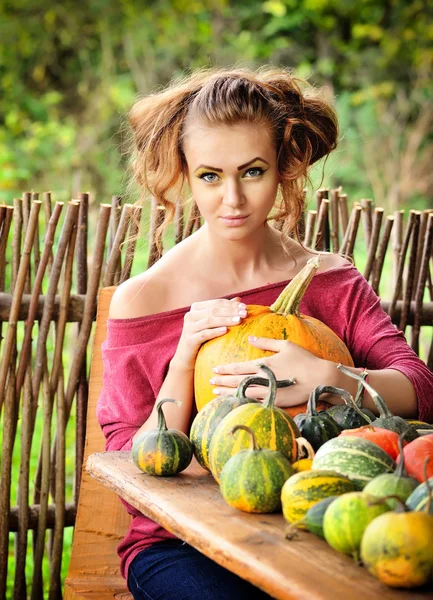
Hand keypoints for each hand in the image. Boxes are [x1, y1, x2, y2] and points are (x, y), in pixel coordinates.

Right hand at [171, 297, 246, 371]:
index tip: (245, 307)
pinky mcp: (189, 339)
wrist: (186, 357)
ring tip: (239, 321)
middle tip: (245, 314)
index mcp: (196, 308)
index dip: (231, 304)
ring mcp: (188, 327)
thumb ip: (223, 311)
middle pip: (214, 310)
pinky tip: (225, 330)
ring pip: (209, 321)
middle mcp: (191, 315)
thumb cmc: (202, 338)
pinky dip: (215, 331)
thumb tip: (239, 299)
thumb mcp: (212, 323)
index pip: (217, 303)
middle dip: (231, 311)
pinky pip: (204, 334)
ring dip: (225, 320)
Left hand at [210, 336, 335, 406]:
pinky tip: (234, 402)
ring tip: (215, 393)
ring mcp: (269, 392)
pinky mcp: (276, 402)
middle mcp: (264, 379)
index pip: (240, 367)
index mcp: (265, 364)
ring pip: (243, 393)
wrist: (320, 379)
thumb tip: (249, 338)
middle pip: (238, 381)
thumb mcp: (286, 345)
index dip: (226, 369)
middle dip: (222, 381)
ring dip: (228, 393)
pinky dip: (242, 402)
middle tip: (210, 381)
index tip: (215, 369)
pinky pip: (255, 402)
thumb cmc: (304, 359)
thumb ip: (266, 342)